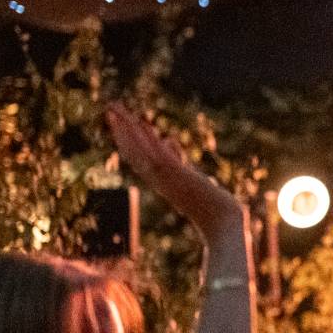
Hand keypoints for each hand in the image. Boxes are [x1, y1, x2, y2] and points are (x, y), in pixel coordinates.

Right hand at [106, 102, 243, 234]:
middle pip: (133, 151)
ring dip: (128, 129)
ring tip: (116, 110)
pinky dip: (147, 141)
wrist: (223, 224)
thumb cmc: (211, 208)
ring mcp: (166, 177)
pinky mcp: (178, 175)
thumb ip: (178, 163)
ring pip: (140, 150)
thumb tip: (168, 143)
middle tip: (110, 108)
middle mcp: (159, 180)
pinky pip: (157, 155)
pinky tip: (141, 124)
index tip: (117, 123)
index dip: (125, 140)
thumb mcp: (192, 179)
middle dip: (121, 129)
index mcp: (160, 182)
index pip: (137, 158)